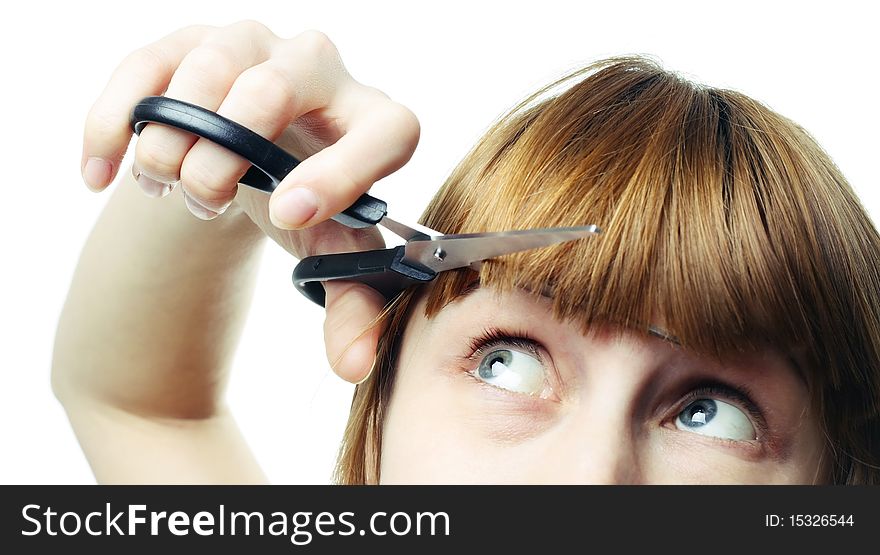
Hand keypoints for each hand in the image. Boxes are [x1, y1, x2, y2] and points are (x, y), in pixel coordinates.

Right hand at [81, 21, 419, 381]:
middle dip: (229, 154)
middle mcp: (322, 67)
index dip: (341, 175)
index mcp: (375, 121)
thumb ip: (351, 308)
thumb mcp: (330, 252)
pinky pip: (145, 66)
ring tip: (167, 186)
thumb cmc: (302, 205)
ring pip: (211, 67)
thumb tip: (354, 366)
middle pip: (279, 86)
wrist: (249, 165)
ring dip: (175, 139)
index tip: (287, 215)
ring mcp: (254, 44)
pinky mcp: (190, 41)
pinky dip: (114, 123)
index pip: (386, 132)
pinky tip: (102, 177)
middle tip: (206, 202)